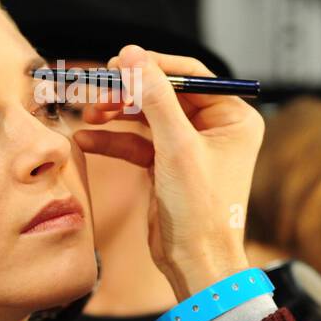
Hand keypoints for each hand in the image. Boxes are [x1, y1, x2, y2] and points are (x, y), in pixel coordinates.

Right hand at [71, 45, 263, 298]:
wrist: (195, 263)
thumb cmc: (201, 210)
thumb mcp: (177, 147)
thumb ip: (155, 98)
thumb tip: (134, 57)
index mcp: (232, 118)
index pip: (190, 75)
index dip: (153, 66)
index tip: (120, 61)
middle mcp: (215, 128)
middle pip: (164, 94)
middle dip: (129, 92)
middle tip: (99, 85)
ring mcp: (189, 147)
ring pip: (147, 117)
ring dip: (117, 114)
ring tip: (90, 111)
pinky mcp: (167, 165)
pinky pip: (137, 143)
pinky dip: (113, 141)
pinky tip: (87, 140)